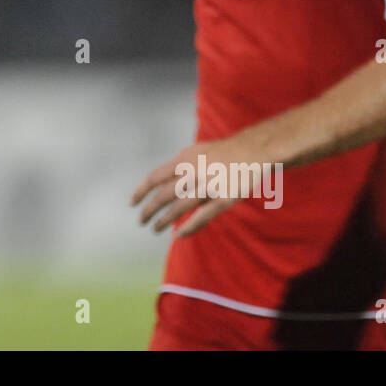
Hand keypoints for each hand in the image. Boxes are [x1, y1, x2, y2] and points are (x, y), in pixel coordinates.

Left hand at [130, 139, 245, 237]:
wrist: (253, 150)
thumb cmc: (223, 152)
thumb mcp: (195, 151)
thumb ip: (179, 165)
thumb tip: (161, 181)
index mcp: (184, 159)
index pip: (154, 177)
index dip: (141, 191)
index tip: (132, 202)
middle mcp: (193, 172)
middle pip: (163, 195)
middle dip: (149, 210)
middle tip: (141, 221)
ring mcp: (208, 186)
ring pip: (179, 208)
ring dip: (164, 221)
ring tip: (155, 229)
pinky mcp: (224, 198)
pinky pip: (202, 216)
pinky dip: (189, 227)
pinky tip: (178, 235)